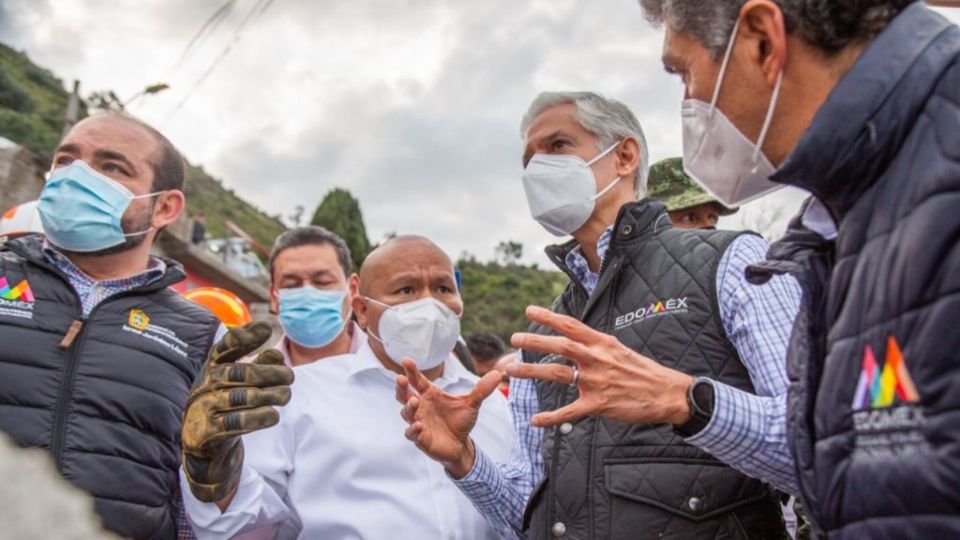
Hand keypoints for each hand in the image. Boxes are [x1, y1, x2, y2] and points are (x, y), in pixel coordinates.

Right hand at [181, 321, 293, 502]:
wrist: (204, 447)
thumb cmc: (228, 407)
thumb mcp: (241, 384)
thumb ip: (259, 366)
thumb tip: (276, 353)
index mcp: (213, 368)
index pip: (225, 346)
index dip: (245, 336)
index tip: (267, 328)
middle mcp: (206, 385)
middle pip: (240, 372)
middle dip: (269, 372)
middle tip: (290, 377)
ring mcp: (204, 408)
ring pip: (242, 397)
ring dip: (269, 395)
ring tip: (285, 395)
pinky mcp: (207, 432)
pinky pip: (237, 422)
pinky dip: (259, 418)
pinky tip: (273, 415)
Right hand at [395, 358, 500, 478]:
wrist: (461, 444)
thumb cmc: (460, 421)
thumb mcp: (472, 404)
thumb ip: (482, 389)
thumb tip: (498, 373)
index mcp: (430, 395)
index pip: (417, 380)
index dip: (411, 371)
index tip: (406, 360)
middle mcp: (421, 407)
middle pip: (404, 395)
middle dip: (401, 387)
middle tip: (400, 379)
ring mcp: (418, 422)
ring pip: (406, 414)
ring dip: (408, 407)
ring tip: (414, 402)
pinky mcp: (420, 438)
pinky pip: (412, 433)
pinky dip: (413, 430)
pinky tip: (418, 426)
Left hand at [508, 306, 692, 427]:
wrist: (668, 394)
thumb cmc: (643, 371)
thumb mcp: (620, 350)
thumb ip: (596, 345)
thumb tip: (575, 338)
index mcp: (603, 343)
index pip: (571, 325)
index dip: (549, 317)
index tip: (529, 310)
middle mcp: (598, 359)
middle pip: (560, 346)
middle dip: (534, 341)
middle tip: (514, 338)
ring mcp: (597, 382)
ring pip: (558, 374)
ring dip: (532, 371)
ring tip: (512, 370)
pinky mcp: (599, 405)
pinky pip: (570, 412)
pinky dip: (551, 417)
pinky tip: (535, 420)